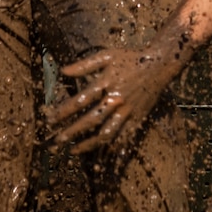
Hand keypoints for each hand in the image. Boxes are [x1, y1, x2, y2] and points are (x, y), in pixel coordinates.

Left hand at [48, 46, 182, 155]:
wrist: (160, 65)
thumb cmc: (131, 58)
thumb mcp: (107, 56)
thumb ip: (84, 65)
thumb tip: (63, 71)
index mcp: (106, 83)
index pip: (80, 100)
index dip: (64, 112)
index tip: (51, 120)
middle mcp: (116, 99)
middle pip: (91, 120)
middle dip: (72, 132)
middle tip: (57, 141)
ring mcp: (128, 111)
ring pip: (106, 132)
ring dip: (88, 143)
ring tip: (74, 150)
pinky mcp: (138, 118)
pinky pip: (124, 136)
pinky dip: (112, 148)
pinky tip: (102, 155)